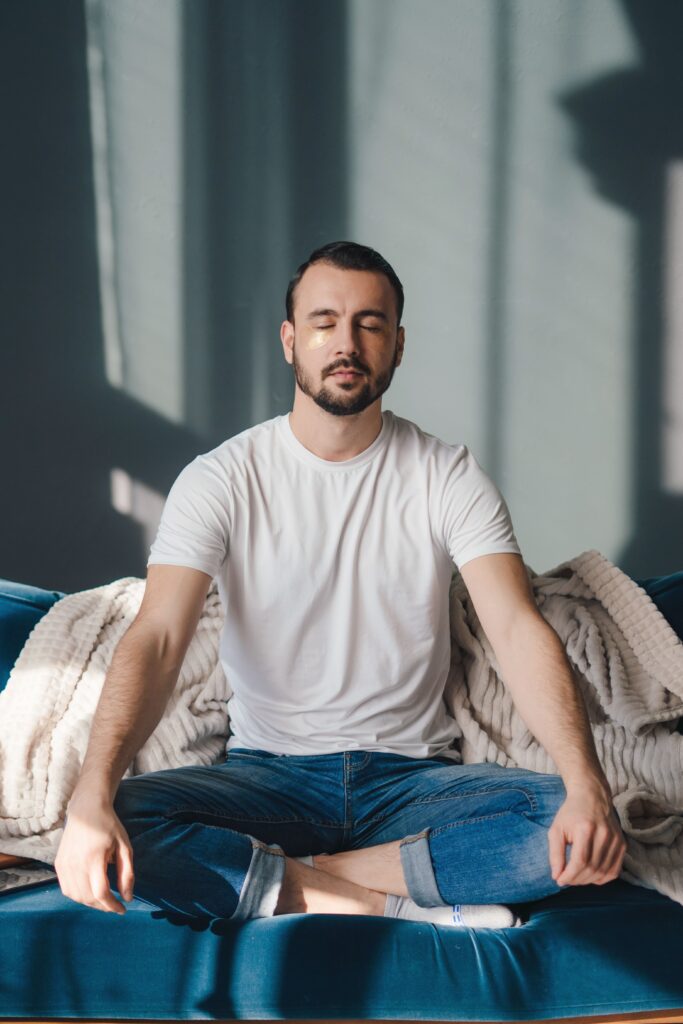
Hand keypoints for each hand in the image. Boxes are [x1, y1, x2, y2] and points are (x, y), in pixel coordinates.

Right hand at [54, 792, 134, 913]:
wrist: (86, 809)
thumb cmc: (109, 826)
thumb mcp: (125, 847)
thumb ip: (127, 873)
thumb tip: (128, 897)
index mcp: (94, 858)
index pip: (101, 893)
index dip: (112, 906)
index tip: (123, 909)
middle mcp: (76, 863)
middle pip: (88, 898)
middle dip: (103, 906)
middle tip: (115, 905)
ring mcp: (64, 865)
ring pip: (76, 896)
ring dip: (90, 903)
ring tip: (104, 899)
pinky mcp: (59, 864)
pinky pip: (67, 889)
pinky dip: (78, 896)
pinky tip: (90, 892)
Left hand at [548, 788, 626, 886]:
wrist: (592, 797)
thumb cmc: (571, 813)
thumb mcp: (556, 829)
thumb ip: (555, 853)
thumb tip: (557, 876)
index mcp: (586, 828)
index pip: (580, 862)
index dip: (569, 875)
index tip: (559, 880)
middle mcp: (604, 834)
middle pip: (592, 869)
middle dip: (576, 879)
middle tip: (566, 878)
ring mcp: (616, 840)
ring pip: (603, 872)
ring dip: (588, 880)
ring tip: (576, 877)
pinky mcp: (623, 844)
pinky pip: (614, 871)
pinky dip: (601, 878)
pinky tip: (590, 874)